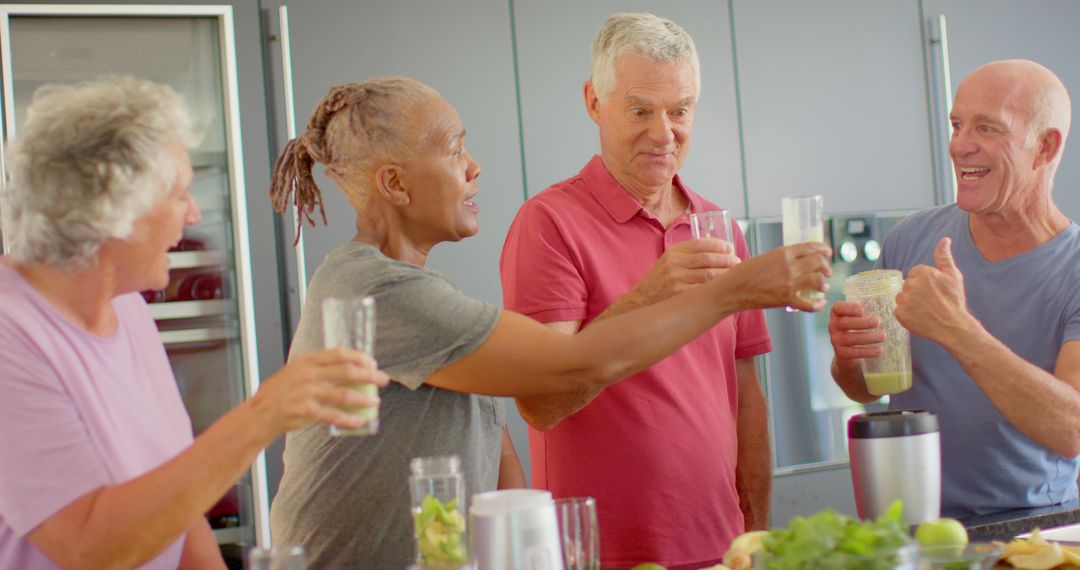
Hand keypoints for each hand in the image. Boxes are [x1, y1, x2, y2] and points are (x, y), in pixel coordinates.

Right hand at [247, 347, 389, 434]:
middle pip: (347, 371)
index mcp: (307, 360)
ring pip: (343, 393)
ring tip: (375, 402)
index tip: (372, 362)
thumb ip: (319, 369)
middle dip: (369, 375)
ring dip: (363, 398)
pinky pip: (333, 415)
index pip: (339, 353)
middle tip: (383, 379)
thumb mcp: (297, 372)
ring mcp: (306, 392)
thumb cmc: (281, 393)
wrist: (259, 413)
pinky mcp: (304, 410)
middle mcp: (308, 373)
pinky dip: (349, 418)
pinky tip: (360, 420)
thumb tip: (350, 370)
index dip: (359, 357)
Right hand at [630, 238, 739, 303]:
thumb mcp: (669, 260)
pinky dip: (716, 286)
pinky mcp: (679, 293)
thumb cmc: (661, 279)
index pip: (700, 243)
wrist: (642, 299)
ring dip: (725, 273)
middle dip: (726, 259)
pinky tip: (723, 285)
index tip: (729, 247)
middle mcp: (674, 263)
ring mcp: (676, 278)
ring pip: (709, 274)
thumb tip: (714, 244)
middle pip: (707, 258)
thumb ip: (688, 253)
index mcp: (673, 251)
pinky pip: (704, 288)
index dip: (718, 244)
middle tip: (737, 261)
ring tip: (733, 273)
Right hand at [729, 242, 832, 310]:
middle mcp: (789, 266)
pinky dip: (818, 305)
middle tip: (827, 271)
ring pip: (818, 281)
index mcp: (783, 253)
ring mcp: (789, 283)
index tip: (828, 252)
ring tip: (825, 287)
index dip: (822, 249)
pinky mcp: (787, 299)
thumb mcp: (765, 258)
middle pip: (817, 263)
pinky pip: (809, 304)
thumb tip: (796, 261)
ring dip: (824, 284)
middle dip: (826, 267)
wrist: (734, 289)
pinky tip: (820, 304)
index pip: (810, 247)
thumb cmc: (744, 273)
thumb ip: (782, 258)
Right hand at [828, 300, 884, 362]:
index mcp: (837, 313)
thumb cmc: (858, 327)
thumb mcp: (859, 316)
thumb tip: (886, 298)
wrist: (849, 350)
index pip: (838, 308)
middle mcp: (833, 326)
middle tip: (878, 322)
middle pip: (845, 323)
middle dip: (862, 323)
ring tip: (883, 336)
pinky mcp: (841, 353)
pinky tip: (879, 350)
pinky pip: (854, 353)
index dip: (849, 308)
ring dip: (869, 337)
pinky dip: (868, 352)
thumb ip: (867, 306)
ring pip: (850, 338)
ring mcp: (835, 340)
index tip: (862, 310)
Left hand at [895, 237, 976, 344]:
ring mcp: (904, 300)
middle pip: (907, 284)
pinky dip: (906, 314)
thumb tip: (944, 239)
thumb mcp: (953, 275)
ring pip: (902, 297)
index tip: (934, 290)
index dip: (925, 282)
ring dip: (910, 302)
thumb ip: (944, 256)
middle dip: (917, 291)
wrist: (953, 326)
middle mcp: (911, 284)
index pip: (915, 273)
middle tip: (931, 300)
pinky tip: (919, 316)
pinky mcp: (900, 314)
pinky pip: (898, 310)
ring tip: (925, 309)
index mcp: (923, 272)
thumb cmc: (954, 300)